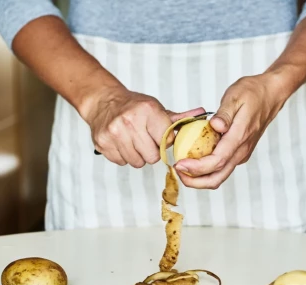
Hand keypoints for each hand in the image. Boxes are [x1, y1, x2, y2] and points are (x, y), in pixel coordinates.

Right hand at [83, 85, 204, 166]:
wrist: (104, 101)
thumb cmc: (134, 106)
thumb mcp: (156, 108)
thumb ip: (179, 118)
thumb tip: (203, 115)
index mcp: (148, 110)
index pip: (166, 141)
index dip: (164, 142)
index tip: (158, 135)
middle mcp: (130, 121)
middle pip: (152, 157)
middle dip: (151, 152)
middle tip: (146, 140)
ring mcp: (114, 133)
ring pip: (136, 162)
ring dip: (138, 156)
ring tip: (133, 141)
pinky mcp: (102, 143)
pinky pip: (121, 162)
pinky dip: (123, 156)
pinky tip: (122, 143)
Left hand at [174, 73, 289, 188]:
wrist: (271, 95)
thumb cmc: (252, 93)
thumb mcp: (235, 96)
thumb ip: (224, 113)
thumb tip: (215, 126)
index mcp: (239, 138)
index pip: (216, 162)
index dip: (196, 168)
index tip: (179, 164)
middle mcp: (241, 151)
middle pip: (217, 178)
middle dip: (195, 181)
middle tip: (177, 171)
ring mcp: (241, 154)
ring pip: (219, 176)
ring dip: (199, 178)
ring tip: (182, 168)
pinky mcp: (239, 153)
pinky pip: (221, 168)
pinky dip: (206, 170)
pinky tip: (193, 159)